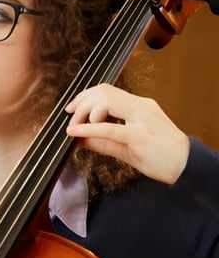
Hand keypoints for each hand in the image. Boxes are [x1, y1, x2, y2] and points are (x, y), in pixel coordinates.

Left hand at [65, 83, 188, 183]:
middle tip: (71, 118)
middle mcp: (140, 107)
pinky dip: (89, 129)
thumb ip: (101, 141)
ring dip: (85, 113)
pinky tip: (76, 132)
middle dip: (82, 102)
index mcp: (139, 106)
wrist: (186, 167)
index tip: (72, 108)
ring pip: (107, 103)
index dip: (85, 96)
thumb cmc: (159, 155)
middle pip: (104, 92)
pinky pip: (110, 129)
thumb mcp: (124, 146)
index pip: (108, 90)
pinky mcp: (140, 136)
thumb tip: (78, 138)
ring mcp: (142, 120)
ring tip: (77, 128)